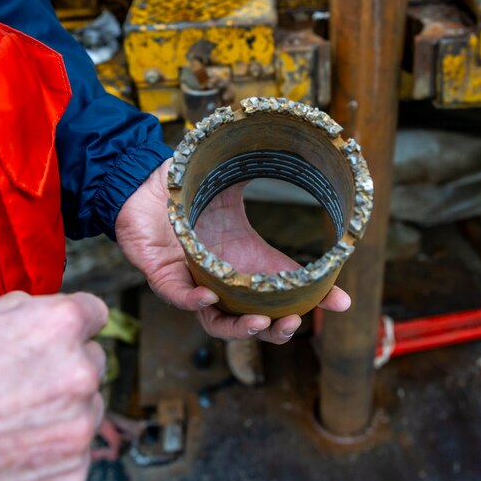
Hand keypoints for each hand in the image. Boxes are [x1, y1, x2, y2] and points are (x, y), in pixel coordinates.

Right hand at [0, 291, 107, 480]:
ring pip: (85, 414)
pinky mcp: (69, 476)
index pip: (94, 315)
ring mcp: (76, 429)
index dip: (69, 329)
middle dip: (62, 374)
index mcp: (58, 326)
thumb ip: (24, 312)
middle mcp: (77, 374)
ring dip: (58, 418)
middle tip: (16, 391)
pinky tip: (5, 455)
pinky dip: (47, 460)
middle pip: (90, 366)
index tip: (58, 342)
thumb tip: (45, 313)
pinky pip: (72, 460)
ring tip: (3, 427)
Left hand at [116, 159, 350, 343]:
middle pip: (253, 320)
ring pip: (217, 323)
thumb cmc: (185, 186)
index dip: (310, 301)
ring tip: (263, 323)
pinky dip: (194, 301)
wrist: (141, 178)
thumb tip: (297, 149)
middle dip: (277, 330)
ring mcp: (192, 280)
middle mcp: (221, 278)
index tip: (340, 303)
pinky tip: (210, 296)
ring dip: (241, 329)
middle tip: (296, 322)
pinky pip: (177, 296)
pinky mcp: (161, 274)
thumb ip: (258, 174)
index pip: (282, 291)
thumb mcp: (229, 181)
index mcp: (245, 261)